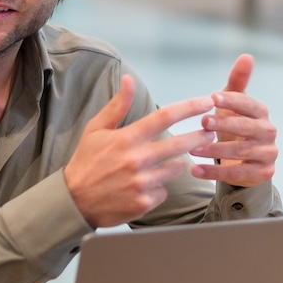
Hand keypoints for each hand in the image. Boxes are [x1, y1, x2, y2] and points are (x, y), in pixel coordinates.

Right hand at [63, 75, 215, 227]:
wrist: (73, 201)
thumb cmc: (85, 162)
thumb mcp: (95, 130)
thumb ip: (117, 106)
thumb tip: (128, 80)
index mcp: (126, 139)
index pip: (165, 117)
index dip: (190, 108)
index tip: (207, 102)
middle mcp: (136, 160)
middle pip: (180, 144)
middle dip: (200, 137)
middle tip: (209, 133)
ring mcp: (141, 183)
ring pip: (176, 168)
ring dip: (176, 164)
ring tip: (166, 162)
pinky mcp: (143, 203)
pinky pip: (164, 191)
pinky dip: (159, 187)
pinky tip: (145, 186)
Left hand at [189, 54, 276, 187]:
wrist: (244, 162)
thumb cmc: (235, 127)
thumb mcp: (232, 105)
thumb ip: (237, 82)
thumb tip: (247, 56)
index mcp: (261, 112)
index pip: (249, 104)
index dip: (232, 101)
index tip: (212, 98)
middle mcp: (268, 132)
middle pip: (246, 128)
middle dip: (224, 125)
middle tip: (202, 123)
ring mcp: (268, 153)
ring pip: (241, 152)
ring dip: (215, 151)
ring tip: (192, 151)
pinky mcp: (262, 173)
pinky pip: (239, 174)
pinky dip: (215, 173)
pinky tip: (196, 171)